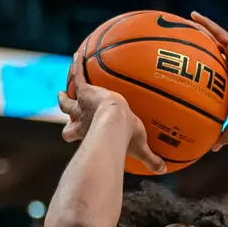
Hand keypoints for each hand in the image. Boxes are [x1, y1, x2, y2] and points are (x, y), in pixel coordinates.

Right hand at [58, 59, 166, 174]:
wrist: (115, 119)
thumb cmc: (125, 136)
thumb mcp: (139, 147)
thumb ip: (150, 158)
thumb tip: (164, 171)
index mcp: (87, 131)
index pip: (74, 134)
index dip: (72, 133)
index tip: (70, 133)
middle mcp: (80, 119)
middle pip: (68, 118)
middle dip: (67, 115)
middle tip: (65, 107)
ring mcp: (81, 104)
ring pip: (68, 101)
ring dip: (65, 95)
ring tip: (63, 89)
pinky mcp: (86, 90)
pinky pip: (78, 75)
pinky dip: (77, 66)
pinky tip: (78, 56)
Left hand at [191, 12, 227, 148]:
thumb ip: (225, 133)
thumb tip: (213, 150)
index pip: (215, 72)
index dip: (204, 69)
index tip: (191, 68)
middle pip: (211, 53)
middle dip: (198, 47)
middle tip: (180, 42)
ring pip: (213, 39)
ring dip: (200, 30)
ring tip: (182, 22)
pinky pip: (217, 32)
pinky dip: (206, 24)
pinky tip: (193, 16)